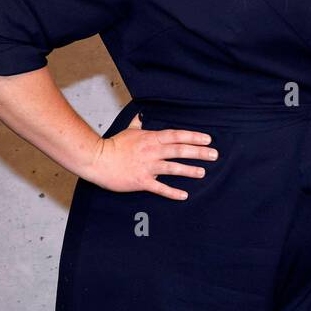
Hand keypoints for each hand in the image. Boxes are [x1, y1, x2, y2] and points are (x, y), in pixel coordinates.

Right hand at [82, 112, 216, 200]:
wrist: (97, 160)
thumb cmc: (112, 146)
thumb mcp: (128, 131)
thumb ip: (138, 125)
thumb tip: (141, 115)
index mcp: (150, 138)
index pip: (176, 135)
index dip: (193, 137)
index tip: (207, 139)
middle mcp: (152, 151)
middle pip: (179, 150)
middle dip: (198, 152)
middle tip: (214, 155)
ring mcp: (147, 167)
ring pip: (173, 168)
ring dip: (189, 170)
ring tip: (202, 172)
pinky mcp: (141, 181)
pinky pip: (160, 188)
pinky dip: (172, 192)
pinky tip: (184, 195)